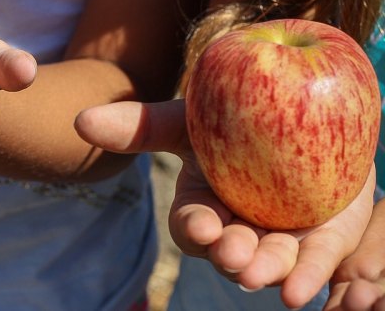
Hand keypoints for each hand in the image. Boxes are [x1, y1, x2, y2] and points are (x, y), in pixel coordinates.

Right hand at [75, 99, 374, 309]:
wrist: (299, 109)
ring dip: (263, 271)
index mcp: (204, 205)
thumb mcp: (187, 119)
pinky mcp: (321, 239)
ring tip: (261, 273)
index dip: (194, 228)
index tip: (202, 226)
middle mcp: (238, 227)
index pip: (192, 224)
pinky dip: (306, 277)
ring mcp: (280, 236)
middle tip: (233, 254)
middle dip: (230, 256)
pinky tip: (298, 291)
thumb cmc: (233, 117)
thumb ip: (138, 125)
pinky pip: (316, 262)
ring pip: (270, 261)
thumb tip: (79, 121)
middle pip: (230, 250)